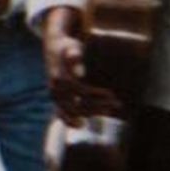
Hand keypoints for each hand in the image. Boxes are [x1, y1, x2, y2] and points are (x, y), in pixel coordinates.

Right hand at [42, 7, 121, 123]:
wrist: (52, 46)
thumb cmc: (66, 46)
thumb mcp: (70, 47)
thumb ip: (74, 57)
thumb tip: (80, 74)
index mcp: (59, 77)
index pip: (80, 91)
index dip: (96, 95)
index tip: (111, 94)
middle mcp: (55, 88)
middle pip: (76, 104)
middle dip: (97, 106)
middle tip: (116, 104)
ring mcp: (55, 93)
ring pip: (71, 110)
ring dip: (90, 112)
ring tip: (108, 111)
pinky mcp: (56, 96)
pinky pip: (60, 112)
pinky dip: (69, 120)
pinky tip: (81, 124)